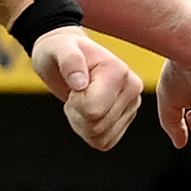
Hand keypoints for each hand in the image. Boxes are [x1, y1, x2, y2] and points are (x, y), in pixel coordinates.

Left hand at [29, 26, 141, 150]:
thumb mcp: (57, 48)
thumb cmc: (62, 49)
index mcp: (119, 71)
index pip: (94, 110)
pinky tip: (86, 111)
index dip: (75, 103)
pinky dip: (89, 132)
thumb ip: (69, 60)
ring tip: (79, 99)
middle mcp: (132, 88)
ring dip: (81, 124)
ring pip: (101, 138)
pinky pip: (105, 142)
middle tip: (74, 93)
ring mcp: (132, 105)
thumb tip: (79, 82)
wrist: (67, 55)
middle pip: (97, 126)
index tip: (73, 86)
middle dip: (77, 114)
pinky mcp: (127, 119)